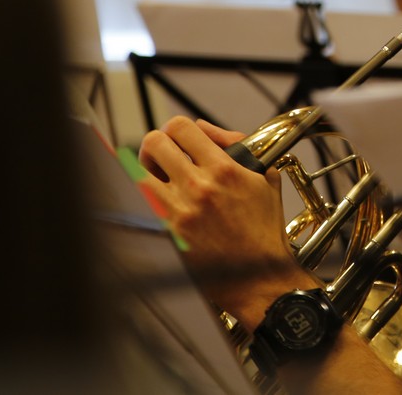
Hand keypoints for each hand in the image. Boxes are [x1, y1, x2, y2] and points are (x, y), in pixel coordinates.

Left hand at [138, 116, 317, 324]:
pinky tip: (159, 205)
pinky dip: (146, 201)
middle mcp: (199, 187)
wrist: (259, 275)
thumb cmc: (264, 228)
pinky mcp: (167, 236)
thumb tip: (203, 129)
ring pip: (137, 173)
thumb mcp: (264, 176)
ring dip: (146, 173)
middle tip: (162, 157)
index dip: (176, 128)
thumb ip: (235, 144)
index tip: (177, 138)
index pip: (181, 127)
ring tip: (157, 180)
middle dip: (156, 147)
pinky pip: (141, 205)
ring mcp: (179, 213)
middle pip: (153, 143)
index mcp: (224, 169)